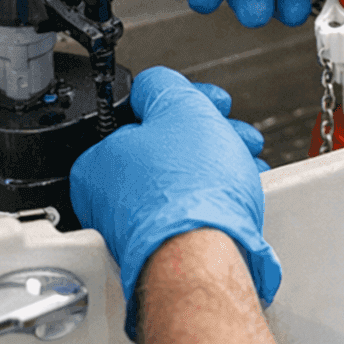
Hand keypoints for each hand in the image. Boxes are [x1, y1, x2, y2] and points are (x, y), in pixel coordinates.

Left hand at [69, 67, 279, 338]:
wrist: (206, 259)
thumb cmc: (189, 192)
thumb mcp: (180, 108)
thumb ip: (163, 86)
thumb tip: (155, 84)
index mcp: (97, 160)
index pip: (142, 116)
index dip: (187, 101)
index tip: (213, 102)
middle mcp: (109, 198)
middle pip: (166, 149)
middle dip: (210, 135)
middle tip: (235, 133)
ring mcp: (136, 228)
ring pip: (183, 180)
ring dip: (218, 164)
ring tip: (246, 163)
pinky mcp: (163, 249)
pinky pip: (191, 210)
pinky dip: (215, 196)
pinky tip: (238, 191)